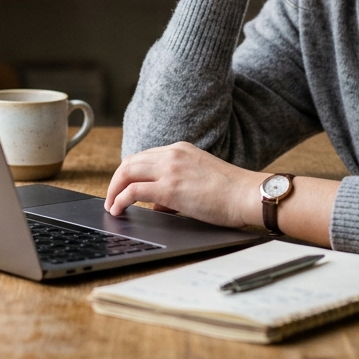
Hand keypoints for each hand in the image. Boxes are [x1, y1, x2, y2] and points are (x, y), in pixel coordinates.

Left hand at [105, 142, 261, 228]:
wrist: (247, 194)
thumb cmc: (232, 193)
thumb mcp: (200, 180)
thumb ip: (176, 188)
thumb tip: (158, 205)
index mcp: (181, 149)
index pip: (145, 156)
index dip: (130, 172)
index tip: (123, 186)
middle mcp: (173, 154)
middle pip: (130, 162)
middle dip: (116, 180)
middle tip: (112, 197)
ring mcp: (170, 169)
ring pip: (127, 172)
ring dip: (114, 189)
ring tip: (111, 205)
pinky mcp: (169, 188)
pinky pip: (133, 191)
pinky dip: (119, 199)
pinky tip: (117, 209)